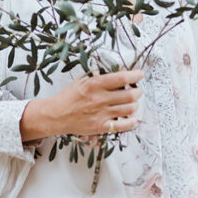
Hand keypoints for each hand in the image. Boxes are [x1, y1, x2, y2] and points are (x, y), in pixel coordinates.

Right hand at [20, 69, 143, 140]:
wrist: (57, 115)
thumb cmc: (69, 96)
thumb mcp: (81, 79)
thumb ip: (97, 74)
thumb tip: (113, 70)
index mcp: (94, 84)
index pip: (122, 78)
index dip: (135, 75)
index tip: (140, 74)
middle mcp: (100, 99)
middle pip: (130, 94)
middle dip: (137, 91)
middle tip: (136, 90)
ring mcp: (101, 114)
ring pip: (130, 109)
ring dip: (135, 104)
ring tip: (132, 102)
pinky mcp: (101, 126)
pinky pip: (124, 125)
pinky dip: (132, 121)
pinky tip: (132, 118)